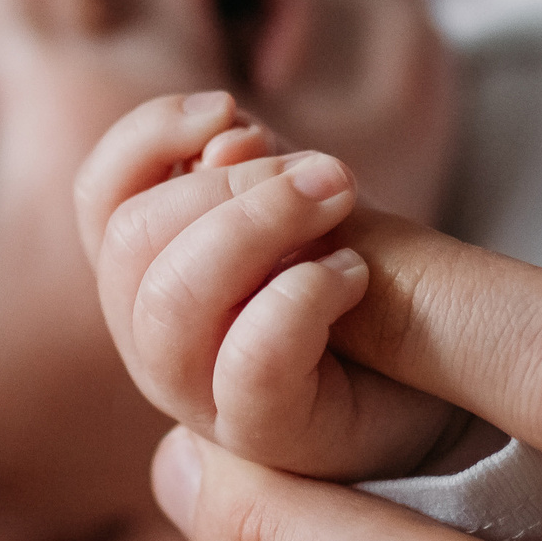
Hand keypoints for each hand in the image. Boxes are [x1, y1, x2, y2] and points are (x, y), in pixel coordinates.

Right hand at [74, 92, 462, 480]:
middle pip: (128, 242)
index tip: (227, 106)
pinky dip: (302, 293)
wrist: (443, 387)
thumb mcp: (308, 207)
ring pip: (169, 301)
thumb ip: (254, 172)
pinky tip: (353, 272)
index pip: (98, 200)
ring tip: (339, 198)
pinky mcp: (265, 434)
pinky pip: (249, 361)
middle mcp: (156, 343)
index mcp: (151, 278)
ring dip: (259, 223)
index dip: (145, 137)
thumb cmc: (367, 295)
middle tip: (326, 171)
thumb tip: (218, 144)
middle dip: (229, 183)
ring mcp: (202, 398)